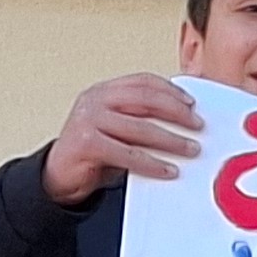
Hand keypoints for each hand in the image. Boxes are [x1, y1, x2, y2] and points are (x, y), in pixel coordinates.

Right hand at [41, 73, 203, 204]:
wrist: (59, 175)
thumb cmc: (92, 151)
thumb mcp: (116, 127)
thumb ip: (139, 119)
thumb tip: (183, 120)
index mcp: (104, 91)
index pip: (142, 81)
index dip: (170, 89)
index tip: (191, 102)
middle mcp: (95, 100)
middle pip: (145, 99)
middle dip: (177, 112)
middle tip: (197, 125)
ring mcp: (89, 119)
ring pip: (141, 128)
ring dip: (172, 140)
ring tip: (190, 148)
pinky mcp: (87, 143)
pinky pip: (129, 154)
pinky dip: (153, 163)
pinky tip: (168, 169)